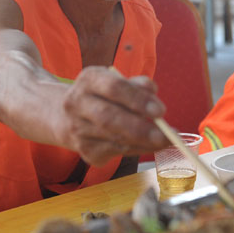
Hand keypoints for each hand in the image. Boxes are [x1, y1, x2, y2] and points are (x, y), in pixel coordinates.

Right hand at [53, 67, 168, 164]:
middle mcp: (77, 103)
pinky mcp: (84, 150)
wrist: (68, 117)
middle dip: (140, 128)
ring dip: (144, 142)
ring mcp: (77, 129)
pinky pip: (116, 152)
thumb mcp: (118, 82)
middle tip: (166, 135)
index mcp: (89, 79)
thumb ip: (137, 86)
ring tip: (164, 141)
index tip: (160, 111)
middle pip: (109, 118)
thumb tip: (153, 94)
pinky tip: (148, 145)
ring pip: (114, 139)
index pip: (114, 88)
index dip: (138, 100)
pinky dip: (137, 150)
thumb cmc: (103, 97)